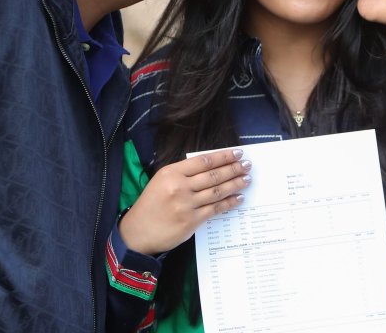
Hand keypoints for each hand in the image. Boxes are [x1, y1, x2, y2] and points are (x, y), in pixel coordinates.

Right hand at [117, 148, 250, 254]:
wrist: (138, 232)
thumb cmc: (151, 204)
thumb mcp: (161, 181)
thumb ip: (183, 174)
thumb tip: (212, 167)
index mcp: (171, 173)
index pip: (203, 161)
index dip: (223, 156)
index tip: (237, 153)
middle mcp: (179, 187)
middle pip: (213, 175)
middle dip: (233, 169)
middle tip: (247, 165)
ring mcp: (186, 205)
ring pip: (217, 191)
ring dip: (235, 184)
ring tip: (246, 179)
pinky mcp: (191, 221)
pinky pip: (215, 209)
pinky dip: (229, 203)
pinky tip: (238, 198)